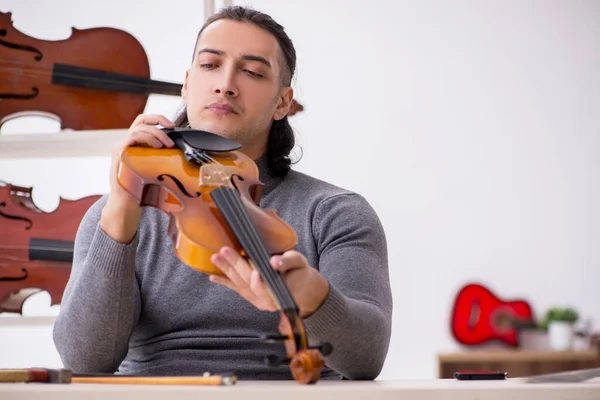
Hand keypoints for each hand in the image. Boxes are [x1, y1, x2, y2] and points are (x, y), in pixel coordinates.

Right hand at [101, 114, 175, 242]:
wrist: (127, 205)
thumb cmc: (143, 191)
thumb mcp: (157, 172)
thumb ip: (165, 163)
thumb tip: (188, 164)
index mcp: (136, 145)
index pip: (145, 123)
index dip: (159, 119)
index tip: (173, 125)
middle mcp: (127, 143)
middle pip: (141, 120)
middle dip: (159, 120)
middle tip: (172, 131)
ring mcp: (122, 148)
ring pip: (138, 128)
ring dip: (156, 133)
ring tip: (166, 144)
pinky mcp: (119, 154)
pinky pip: (131, 138)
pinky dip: (146, 139)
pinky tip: (156, 147)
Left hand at [209, 247, 329, 317]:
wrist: (304, 290)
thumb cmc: (301, 274)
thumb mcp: (300, 264)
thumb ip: (289, 262)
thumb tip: (275, 262)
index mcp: (281, 293)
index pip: (267, 288)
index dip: (258, 283)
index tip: (253, 271)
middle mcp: (268, 301)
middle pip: (249, 284)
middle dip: (235, 267)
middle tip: (225, 252)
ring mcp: (259, 301)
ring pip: (240, 286)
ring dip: (226, 272)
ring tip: (216, 258)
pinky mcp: (252, 298)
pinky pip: (237, 290)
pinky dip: (225, 282)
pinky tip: (213, 275)